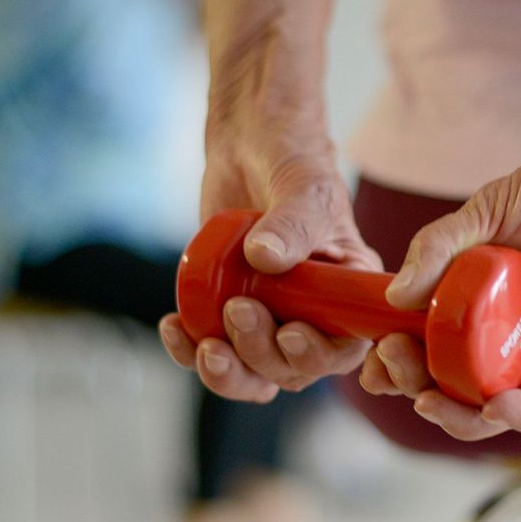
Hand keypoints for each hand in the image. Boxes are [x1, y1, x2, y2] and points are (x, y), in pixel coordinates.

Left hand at [159, 95, 381, 402]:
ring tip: (202, 344)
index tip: (290, 332)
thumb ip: (293, 222)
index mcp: (347, 293)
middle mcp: (313, 316)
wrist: (248, 147)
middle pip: (294, 369)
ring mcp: (270, 318)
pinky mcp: (228, 314)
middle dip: (262, 352)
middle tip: (237, 308)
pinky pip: (214, 354)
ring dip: (228, 371)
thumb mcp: (303, 185)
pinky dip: (190, 352)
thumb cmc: (292, 161)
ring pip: (255, 374)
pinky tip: (173, 327)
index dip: (319, 355)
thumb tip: (265, 258)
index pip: (345, 347)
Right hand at [360, 94, 520, 439]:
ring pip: (507, 407)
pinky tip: (498, 406)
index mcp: (492, 303)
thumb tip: (392, 297)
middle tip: (397, 370)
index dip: (404, 365)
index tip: (375, 358)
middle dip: (423, 392)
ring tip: (432, 401)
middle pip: (465, 388)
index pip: (440, 351)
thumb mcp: (489, 209)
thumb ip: (439, 248)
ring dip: (465, 417)